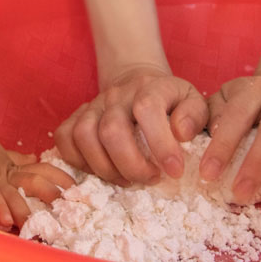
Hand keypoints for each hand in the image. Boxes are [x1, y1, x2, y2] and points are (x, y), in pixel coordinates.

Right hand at [0, 134, 72, 228]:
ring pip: (16, 194)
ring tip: (36, 227)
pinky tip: (7, 221)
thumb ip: (19, 160)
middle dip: (51, 197)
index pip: (45, 170)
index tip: (77, 190)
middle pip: (35, 182)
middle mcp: (10, 174)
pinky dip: (0, 209)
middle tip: (65, 213)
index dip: (61, 179)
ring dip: (27, 211)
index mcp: (17, 166)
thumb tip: (36, 159)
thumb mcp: (2, 154)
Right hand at [53, 65, 207, 185]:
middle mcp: (117, 94)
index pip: (147, 108)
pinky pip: (65, 139)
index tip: (175, 171)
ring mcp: (93, 104)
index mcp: (149, 88)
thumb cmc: (170, 102)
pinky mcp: (77, 116)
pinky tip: (102, 170)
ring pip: (84, 136)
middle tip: (150, 179)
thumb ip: (195, 115)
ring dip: (105, 168)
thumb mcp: (193, 102)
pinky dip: (78, 161)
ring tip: (126, 179)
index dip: (160, 143)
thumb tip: (181, 134)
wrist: (139, 82)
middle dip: (131, 165)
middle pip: (111, 130)